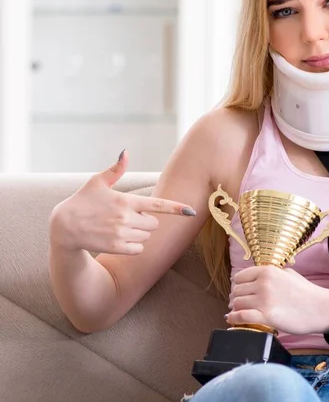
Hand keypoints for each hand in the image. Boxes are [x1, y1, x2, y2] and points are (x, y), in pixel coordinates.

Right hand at [49, 150, 195, 254]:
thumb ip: (115, 170)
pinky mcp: (116, 248)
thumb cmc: (81, 202)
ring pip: (147, 236)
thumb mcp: (96, 182)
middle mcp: (126, 218)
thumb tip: (125, 152)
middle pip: (154, 223)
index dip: (176, 208)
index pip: (158, 205)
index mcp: (125, 200)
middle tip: (129, 217)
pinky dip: (134, 246)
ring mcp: (121, 234)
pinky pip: (139, 249)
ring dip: (140, 233)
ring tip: (121, 227)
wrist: (64, 227)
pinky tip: (120, 239)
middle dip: (147, 221)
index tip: (191, 211)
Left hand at [226, 265, 328, 334]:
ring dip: (236, 309)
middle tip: (239, 304)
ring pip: (237, 303)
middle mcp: (263, 283)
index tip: (240, 291)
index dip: (238, 285)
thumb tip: (258, 277)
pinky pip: (241, 316)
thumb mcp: (289, 273)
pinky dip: (234, 319)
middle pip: (237, 291)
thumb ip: (272, 273)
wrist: (320, 308)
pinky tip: (232, 320)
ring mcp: (264, 299)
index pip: (240, 277)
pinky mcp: (266, 316)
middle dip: (237, 298)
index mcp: (267, 270)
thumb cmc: (307, 292)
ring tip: (238, 312)